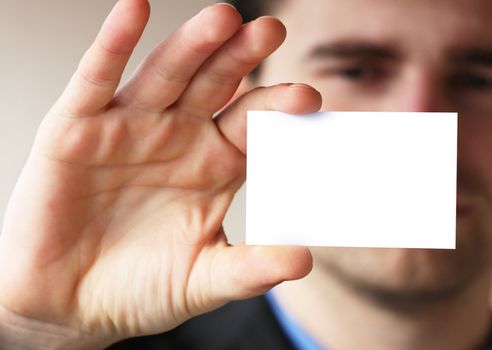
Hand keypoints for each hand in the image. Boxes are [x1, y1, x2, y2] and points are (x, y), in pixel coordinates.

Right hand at [0, 1, 320, 348]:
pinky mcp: (78, 127)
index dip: (278, 109)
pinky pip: (97, 79)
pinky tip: (133, 11)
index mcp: (215, 165)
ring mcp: (130, 127)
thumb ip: (250, 269)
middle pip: (217, 84)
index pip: (254, 125)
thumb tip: (303, 260)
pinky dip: (113, 44)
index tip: (308, 101)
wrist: (70, 305)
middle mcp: (178, 136)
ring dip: (193, 44)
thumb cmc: (138, 289)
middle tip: (272, 31)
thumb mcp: (201, 279)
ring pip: (166, 73)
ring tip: (223, 19)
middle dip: (243, 57)